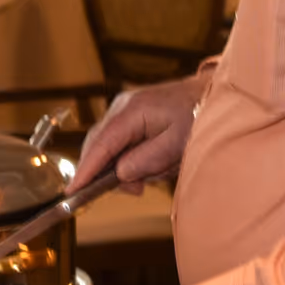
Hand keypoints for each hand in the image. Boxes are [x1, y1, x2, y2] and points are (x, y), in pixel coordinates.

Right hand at [70, 74, 211, 191]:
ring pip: (108, 145)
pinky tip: (152, 163)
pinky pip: (118, 141)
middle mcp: (122, 106)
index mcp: (133, 111)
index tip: (73, 191)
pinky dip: (129, 157)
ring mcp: (124, 109)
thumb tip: (119, 174)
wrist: (212, 93)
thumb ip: (147, 160)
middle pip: (98, 145)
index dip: (86, 170)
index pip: (101, 145)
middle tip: (138, 189)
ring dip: (125, 165)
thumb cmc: (198, 117)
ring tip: (157, 170)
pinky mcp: (129, 114)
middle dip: (110, 172)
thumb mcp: (177, 144)